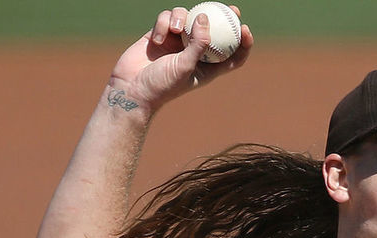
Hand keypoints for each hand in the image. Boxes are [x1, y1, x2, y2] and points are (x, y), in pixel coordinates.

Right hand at [109, 6, 252, 114]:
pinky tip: (157, 38)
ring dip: (181, 17)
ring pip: (187, 18)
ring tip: (174, 30)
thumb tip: (205, 18)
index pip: (232, 56)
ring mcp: (177, 42)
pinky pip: (166, 18)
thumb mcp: (185, 66)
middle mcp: (194, 53)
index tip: (244, 28)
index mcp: (207, 67)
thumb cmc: (162, 85)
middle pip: (214, 32)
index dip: (242, 43)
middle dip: (224, 19)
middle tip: (231, 9)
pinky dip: (163, 23)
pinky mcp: (160, 34)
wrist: (131, 89)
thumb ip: (198, 43)